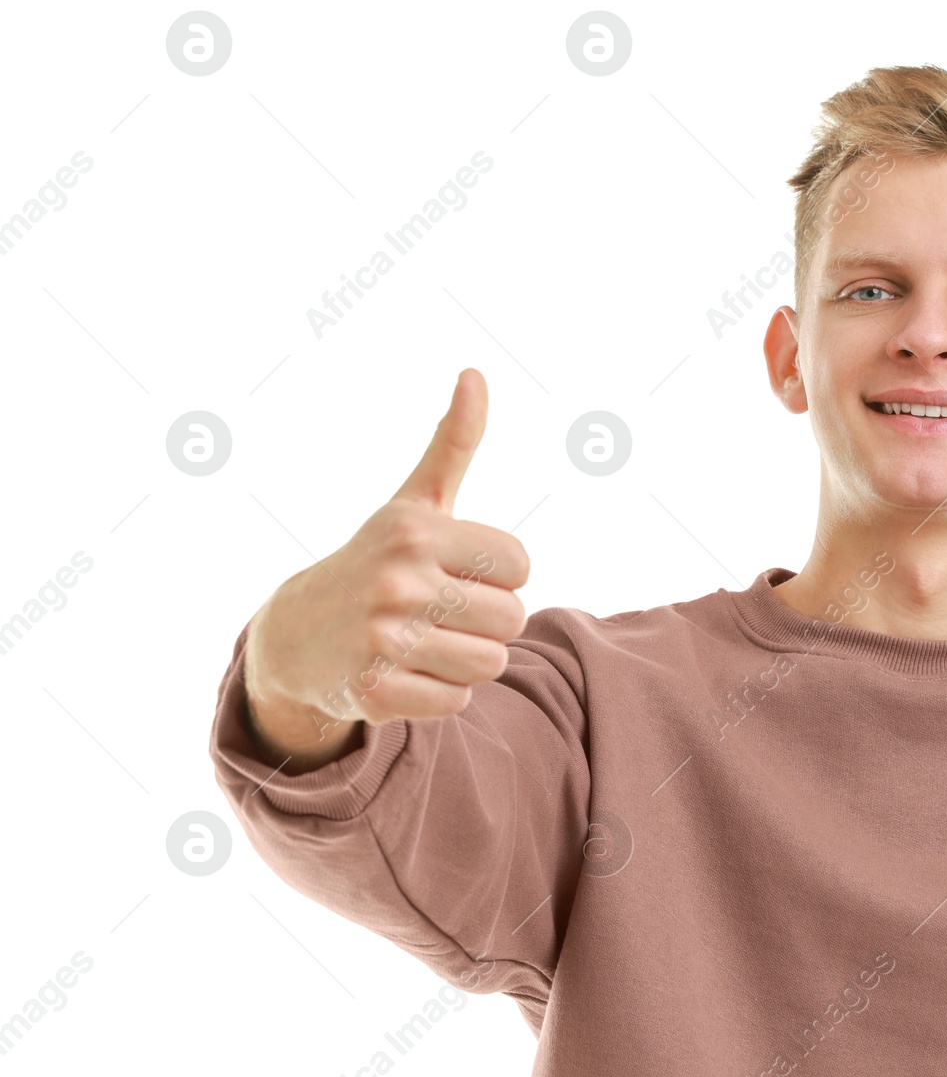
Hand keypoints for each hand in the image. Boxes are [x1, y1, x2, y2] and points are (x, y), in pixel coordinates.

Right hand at [243, 368, 530, 762]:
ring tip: (424, 643)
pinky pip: (456, 702)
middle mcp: (397, 583)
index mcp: (416, 533)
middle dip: (486, 622)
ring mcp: (382, 641)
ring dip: (466, 660)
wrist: (295, 636)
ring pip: (490, 665)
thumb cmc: (376, 562)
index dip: (499, 574)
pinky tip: (404, 673)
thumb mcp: (413, 503)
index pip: (520, 565)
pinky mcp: (374, 693)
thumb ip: (453, 444)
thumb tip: (475, 373)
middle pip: (512, 619)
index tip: (459, 572)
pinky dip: (439, 694)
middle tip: (441, 613)